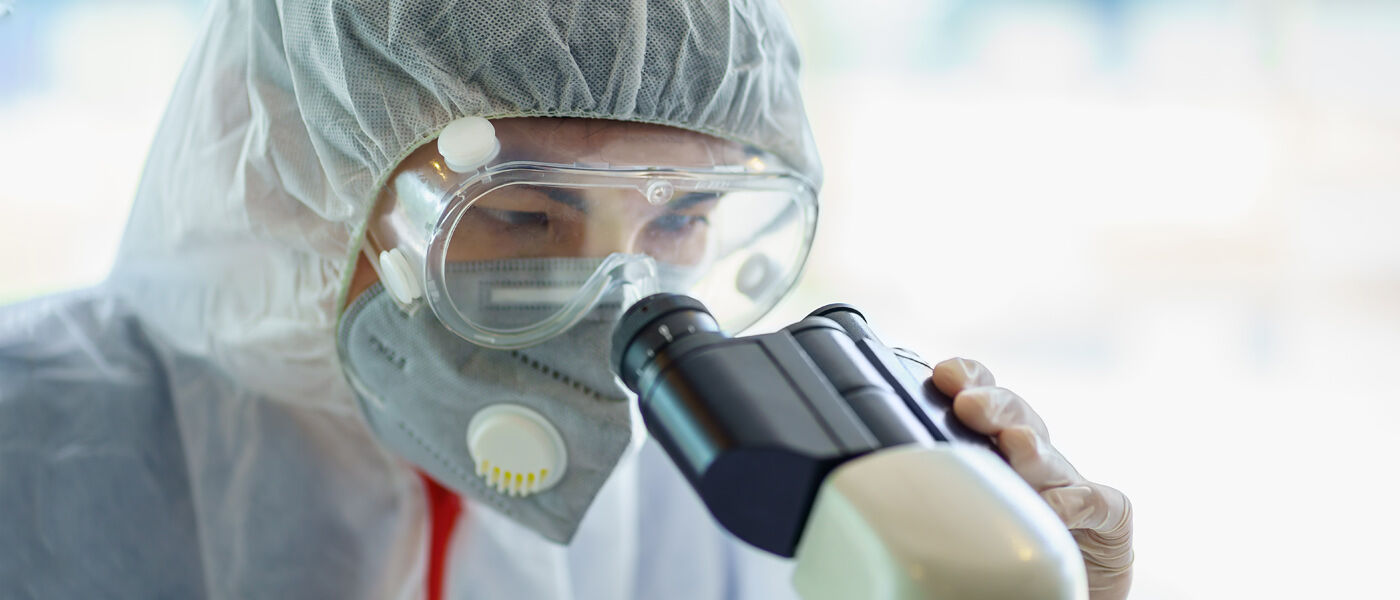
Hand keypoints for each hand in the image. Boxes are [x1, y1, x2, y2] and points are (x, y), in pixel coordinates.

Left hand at [931, 357, 1133, 599]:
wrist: (1068, 585)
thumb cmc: (1004, 543)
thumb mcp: (964, 505)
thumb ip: (934, 481)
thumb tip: (878, 475)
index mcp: (994, 446)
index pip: (982, 396)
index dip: (967, 378)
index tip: (943, 373)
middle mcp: (1032, 457)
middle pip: (1015, 416)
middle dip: (993, 404)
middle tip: (968, 405)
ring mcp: (1072, 483)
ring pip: (1050, 458)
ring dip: (1031, 449)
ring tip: (1016, 444)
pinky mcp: (1109, 517)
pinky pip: (1098, 503)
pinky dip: (1078, 503)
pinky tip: (1057, 508)